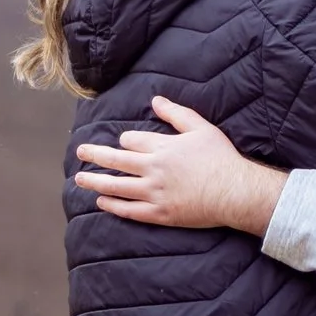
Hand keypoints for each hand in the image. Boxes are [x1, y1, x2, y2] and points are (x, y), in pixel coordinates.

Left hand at [75, 96, 286, 235]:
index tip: (125, 143)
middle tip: (80, 152)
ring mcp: (154, 193)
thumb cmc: (221, 158)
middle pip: (116, 160)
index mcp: (162, 147)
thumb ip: (176, 114)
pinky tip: (101, 201)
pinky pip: (130, 210)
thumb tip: (155, 101)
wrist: (234, 192)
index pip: (131, 141)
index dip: (126, 140)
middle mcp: (153, 169)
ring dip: (95, 181)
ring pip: (116, 186)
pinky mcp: (160, 214)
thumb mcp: (201, 128)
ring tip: (80, 179)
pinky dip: (113, 205)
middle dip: (95, 154)